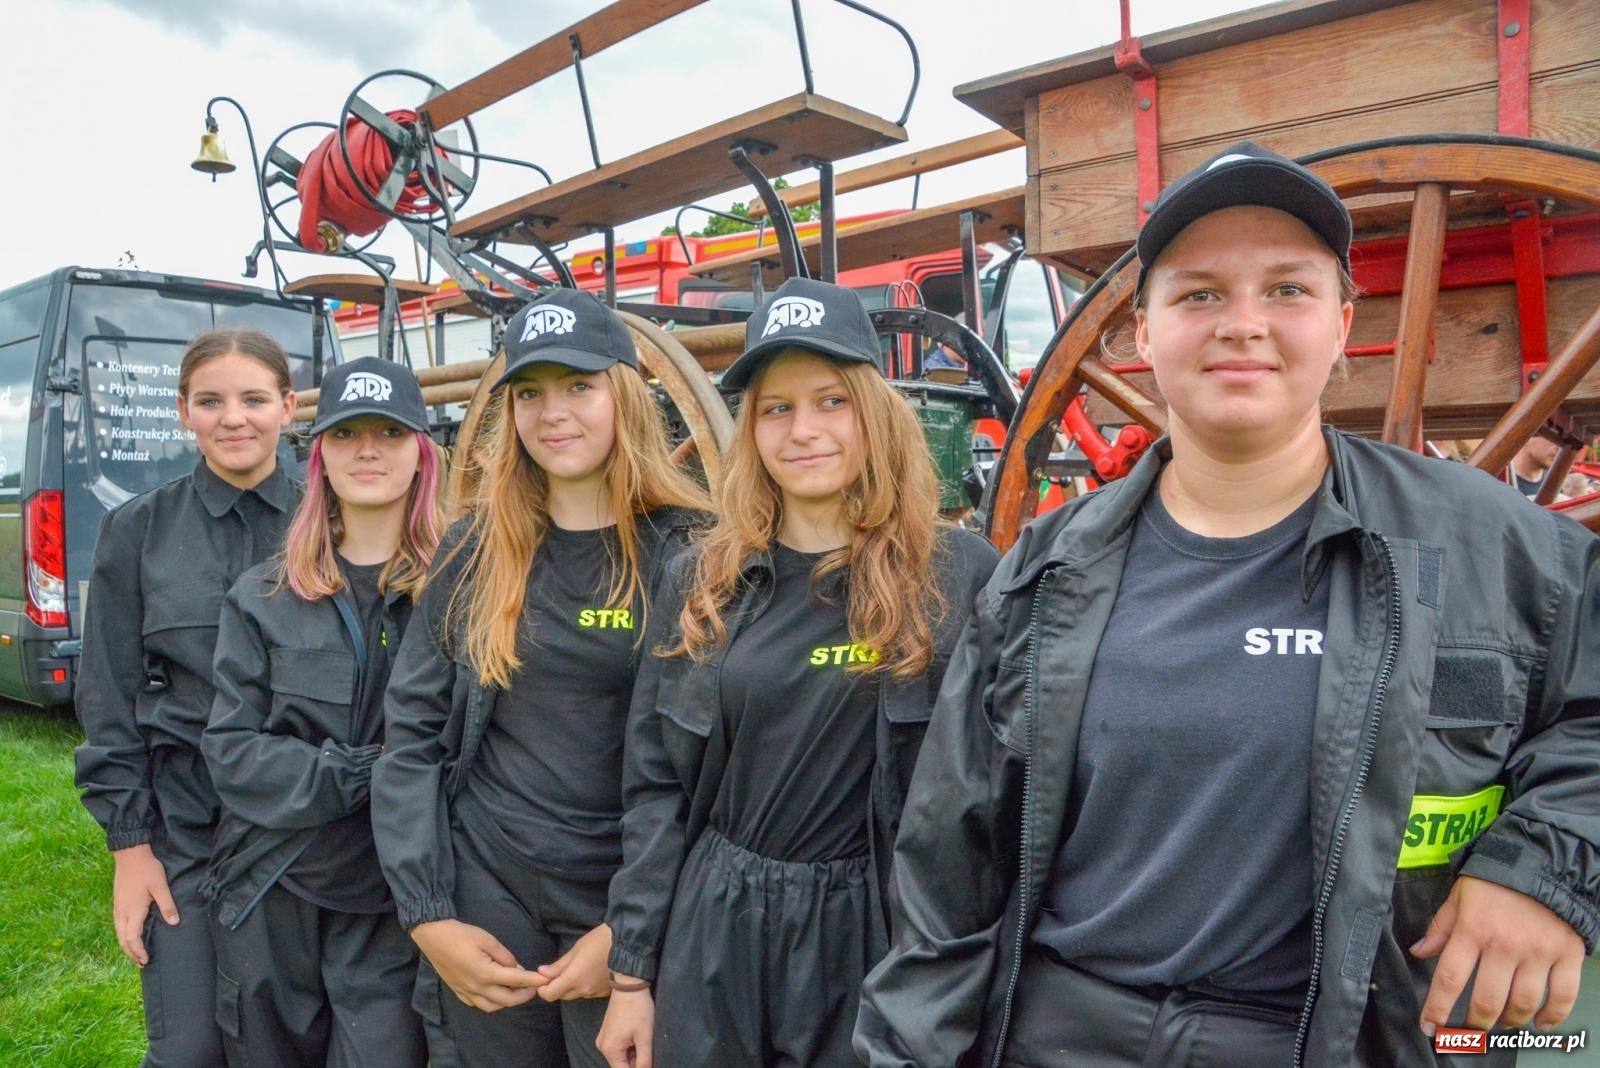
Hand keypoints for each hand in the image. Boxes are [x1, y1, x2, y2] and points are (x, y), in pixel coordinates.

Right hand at [111, 844, 176, 965]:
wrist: (130, 854)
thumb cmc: (147, 869)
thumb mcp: (160, 886)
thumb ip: (167, 905)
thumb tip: (174, 923)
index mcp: (133, 910)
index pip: (133, 938)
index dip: (138, 951)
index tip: (146, 960)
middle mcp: (122, 912)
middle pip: (123, 939)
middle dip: (131, 953)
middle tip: (142, 962)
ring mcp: (118, 907)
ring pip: (118, 933)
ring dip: (126, 945)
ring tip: (136, 953)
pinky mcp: (117, 902)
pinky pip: (118, 925)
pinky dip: (123, 935)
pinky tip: (130, 935)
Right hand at [411, 919, 546, 1011]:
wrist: (433, 937)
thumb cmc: (461, 935)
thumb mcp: (487, 940)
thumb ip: (504, 956)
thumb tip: (516, 967)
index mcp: (486, 973)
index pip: (516, 980)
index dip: (533, 980)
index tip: (546, 980)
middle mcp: (477, 987)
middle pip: (507, 1000)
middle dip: (524, 995)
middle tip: (534, 987)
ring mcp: (466, 992)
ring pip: (492, 1006)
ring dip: (507, 1002)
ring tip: (516, 990)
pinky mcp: (458, 992)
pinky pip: (478, 1004)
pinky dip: (491, 1002)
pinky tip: (495, 992)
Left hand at [536, 923, 612, 1000]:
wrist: (629, 944)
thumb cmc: (601, 941)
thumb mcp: (577, 948)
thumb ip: (559, 965)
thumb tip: (542, 973)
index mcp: (573, 978)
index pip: (550, 995)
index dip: (543, 989)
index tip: (544, 978)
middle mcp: (583, 990)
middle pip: (561, 995)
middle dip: (557, 986)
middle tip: (561, 970)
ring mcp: (595, 993)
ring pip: (575, 994)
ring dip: (572, 986)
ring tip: (580, 968)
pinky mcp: (604, 993)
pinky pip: (588, 993)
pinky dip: (585, 986)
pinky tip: (591, 972)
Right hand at [597, 983, 653, 1067]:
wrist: (629, 984)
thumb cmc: (638, 1008)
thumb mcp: (645, 1037)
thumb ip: (645, 1061)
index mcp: (610, 1049)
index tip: (648, 1062)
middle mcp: (602, 1046)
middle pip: (622, 1064)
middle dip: (636, 1061)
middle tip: (648, 1048)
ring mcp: (603, 1038)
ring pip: (621, 1055)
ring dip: (634, 1053)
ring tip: (643, 1038)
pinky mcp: (607, 1031)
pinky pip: (619, 1046)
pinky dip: (630, 1045)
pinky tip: (638, 1034)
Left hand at [1412, 875, 1585, 1032]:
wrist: (1543, 862)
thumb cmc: (1495, 880)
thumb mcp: (1459, 897)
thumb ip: (1440, 927)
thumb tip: (1419, 953)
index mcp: (1472, 930)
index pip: (1449, 978)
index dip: (1438, 1008)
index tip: (1430, 1028)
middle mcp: (1504, 945)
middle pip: (1487, 1000)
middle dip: (1475, 1024)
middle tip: (1470, 1032)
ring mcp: (1538, 952)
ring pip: (1522, 1003)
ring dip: (1509, 1021)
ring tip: (1501, 1024)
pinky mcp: (1567, 954)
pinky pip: (1563, 996)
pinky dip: (1553, 1017)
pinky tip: (1540, 1024)